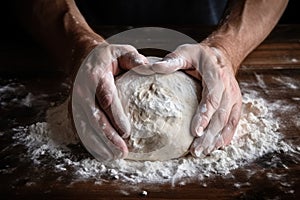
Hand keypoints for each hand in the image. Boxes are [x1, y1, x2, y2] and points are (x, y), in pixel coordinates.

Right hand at [71, 43, 147, 161]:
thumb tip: (150, 67)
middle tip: (122, 151)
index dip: (115, 115)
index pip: (106, 97)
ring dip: (99, 143)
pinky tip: (102, 153)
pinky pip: (81, 129)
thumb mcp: (121, 51)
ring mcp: (76, 102)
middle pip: (94, 117)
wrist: (82, 58)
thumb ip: (134, 58)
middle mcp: (83, 90)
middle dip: (108, 136)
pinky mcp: (75, 110)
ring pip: (86, 126)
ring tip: (114, 157)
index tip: (126, 132)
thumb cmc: (106, 57)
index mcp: (96, 76)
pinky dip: (91, 142)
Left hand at [150, 43, 241, 156]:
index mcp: (216, 74)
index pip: (213, 97)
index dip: (205, 114)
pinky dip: (226, 136)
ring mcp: (234, 96)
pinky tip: (216, 147)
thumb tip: (153, 68)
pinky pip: (234, 122)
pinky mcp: (236, 103)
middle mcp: (228, 87)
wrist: (220, 55)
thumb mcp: (185, 52)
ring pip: (229, 121)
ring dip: (217, 139)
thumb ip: (172, 61)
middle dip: (209, 134)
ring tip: (203, 152)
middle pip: (221, 114)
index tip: (195, 131)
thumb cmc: (199, 56)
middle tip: (196, 150)